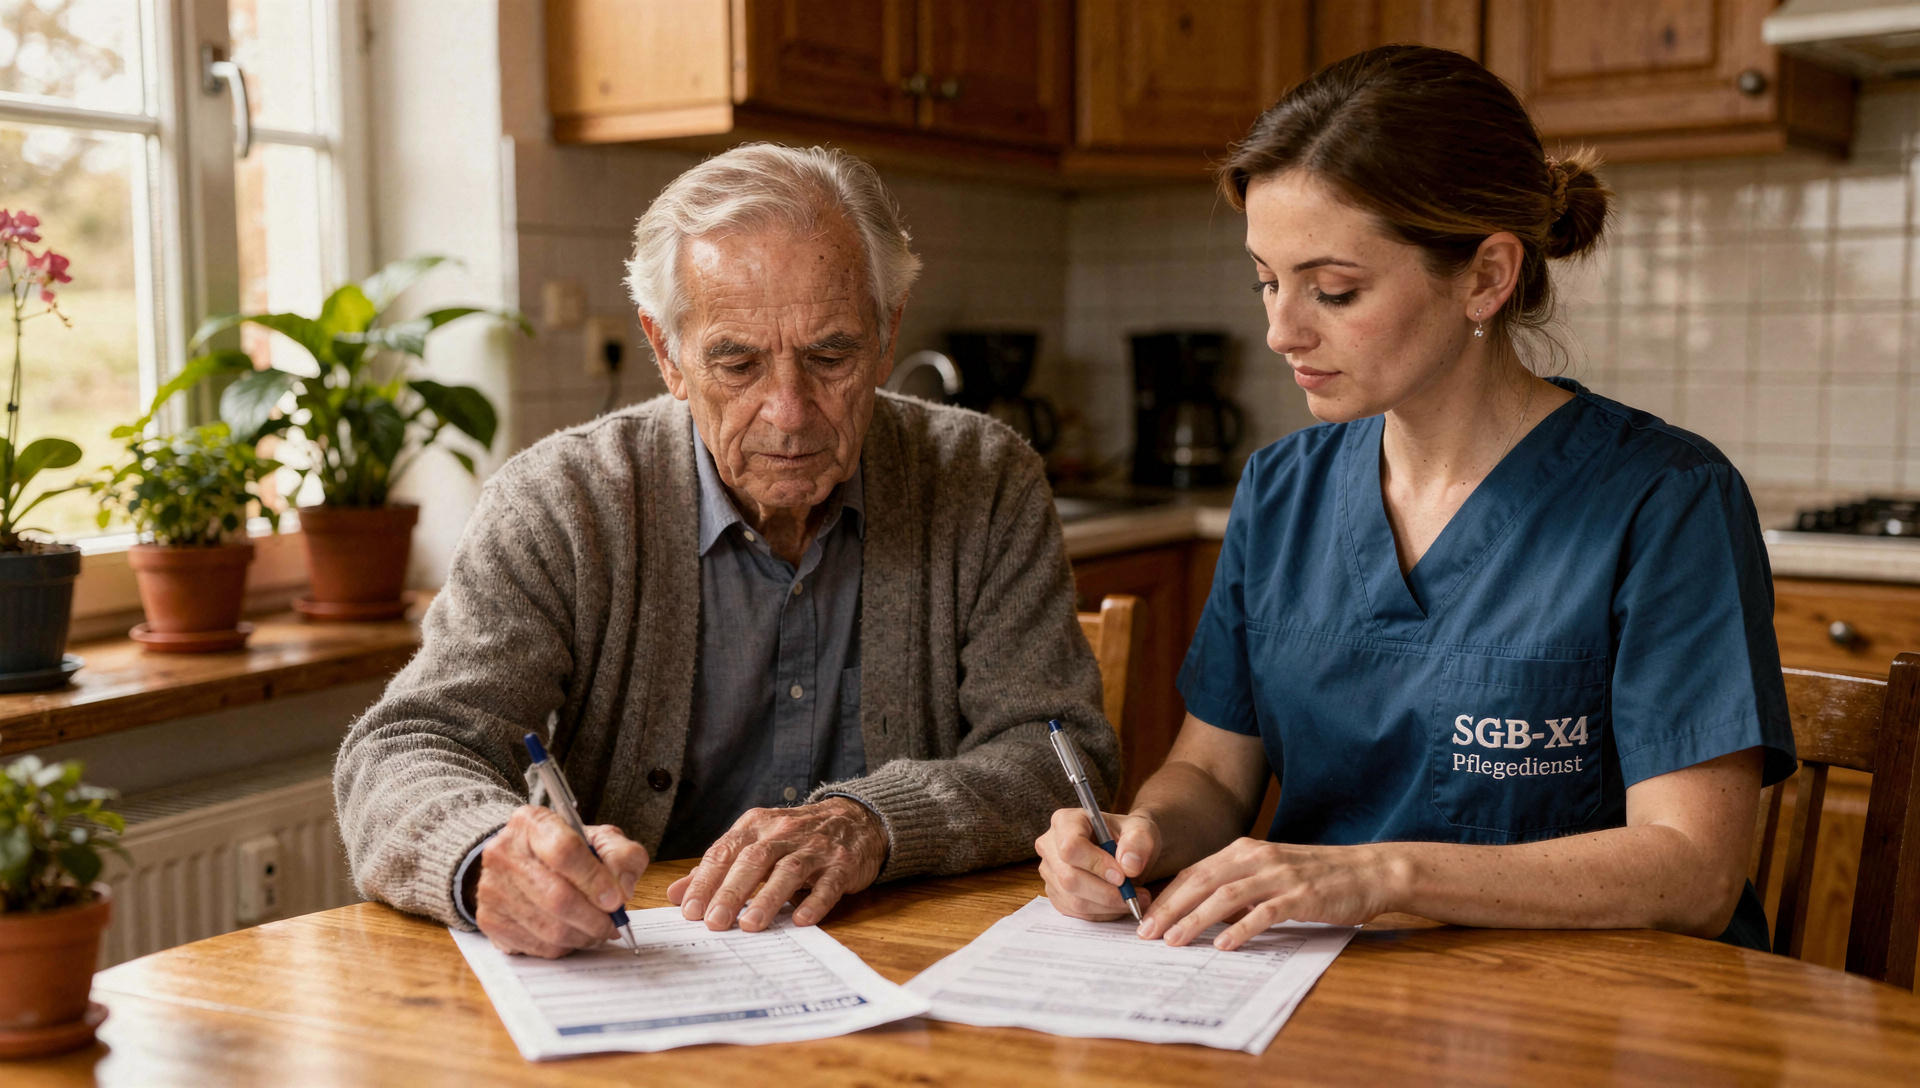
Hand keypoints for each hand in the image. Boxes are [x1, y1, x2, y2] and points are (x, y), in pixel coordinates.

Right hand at [474, 805, 649, 958]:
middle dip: (594, 918)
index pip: (565, 851)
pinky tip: (573, 934)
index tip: (616, 899)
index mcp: (532, 823)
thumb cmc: (564, 850)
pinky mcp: (490, 920)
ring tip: (597, 930)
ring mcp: (492, 888)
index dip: (595, 880)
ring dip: (582, 936)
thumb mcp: (599, 839)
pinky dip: (563, 947)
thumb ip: (622, 856)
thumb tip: (622, 888)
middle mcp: (504, 853)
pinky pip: (536, 946)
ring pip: (549, 928)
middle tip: (612, 924)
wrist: (519, 861)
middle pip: (557, 897)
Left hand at [667, 798, 887, 931]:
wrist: (854, 819)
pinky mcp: (843, 863)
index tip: (689, 910)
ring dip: (768, 898)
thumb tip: (676, 893)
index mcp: (756, 826)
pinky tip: (801, 919)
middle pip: (753, 860)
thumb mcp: (755, 843)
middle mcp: (784, 832)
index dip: (705, 881)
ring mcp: (815, 847)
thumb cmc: (795, 837)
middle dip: (731, 891)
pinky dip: (815, 901)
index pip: (724, 851)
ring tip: (751, 925)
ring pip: (788, 870)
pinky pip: (828, 882)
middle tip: (714, 922)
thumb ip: (718, 868)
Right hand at [1035, 807, 1159, 920]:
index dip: (1096, 864)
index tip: (1122, 876)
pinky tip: (1117, 903)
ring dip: (1108, 906)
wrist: (1127, 850)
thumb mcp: (1142, 830)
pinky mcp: (1056, 894)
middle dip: (1106, 892)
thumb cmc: (1130, 837)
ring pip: (1074, 900)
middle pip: (1070, 878)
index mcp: (1065, 821)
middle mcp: (1050, 846)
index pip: (1070, 846)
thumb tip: (1128, 866)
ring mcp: (1050, 872)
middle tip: (1134, 893)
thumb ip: (1139, 842)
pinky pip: (1076, 913)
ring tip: (1133, 898)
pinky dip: (1102, 913)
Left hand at [1137, 838, 1395, 949]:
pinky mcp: (1301, 895)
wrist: (1370, 871)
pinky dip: (1241, 928)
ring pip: (1226, 895)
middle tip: (1146, 934)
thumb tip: (1206, 915)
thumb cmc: (1319, 877)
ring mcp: (1279, 875)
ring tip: (1174, 941)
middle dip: (1170, 908)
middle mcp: (1257, 857)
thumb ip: (1240, 889)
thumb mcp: (1272, 875)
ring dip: (1195, 919)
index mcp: (1246, 850)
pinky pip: (1264, 912)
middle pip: (1202, 881)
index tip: (1145, 919)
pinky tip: (1223, 945)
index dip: (1167, 896)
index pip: (1195, 872)